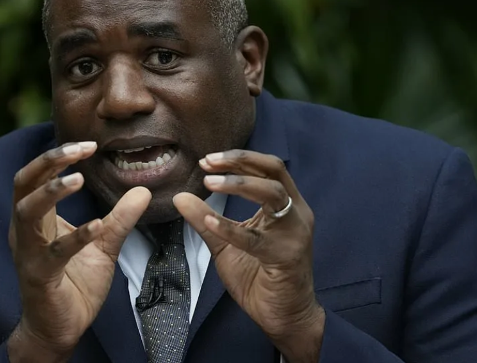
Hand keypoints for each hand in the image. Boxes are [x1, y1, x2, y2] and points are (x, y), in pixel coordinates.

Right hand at [6, 142, 150, 362]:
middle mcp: (25, 231)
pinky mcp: (40, 277)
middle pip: (23, 184)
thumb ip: (120, 218)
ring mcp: (29, 253)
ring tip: (78, 177)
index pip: (37, 176)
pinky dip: (76, 237)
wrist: (59, 329)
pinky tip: (96, 225)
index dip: (58, 156)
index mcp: (36, 219)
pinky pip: (54, 253)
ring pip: (28, 213)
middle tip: (79, 148)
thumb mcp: (104, 245)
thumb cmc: (74, 284)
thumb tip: (142, 190)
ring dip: (52, 192)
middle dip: (48, 162)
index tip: (89, 144)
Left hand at [173, 150, 323, 362]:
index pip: (266, 168)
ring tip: (209, 184)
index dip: (237, 160)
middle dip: (239, 161)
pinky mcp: (287, 256)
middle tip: (207, 163)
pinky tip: (209, 222)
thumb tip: (180, 197)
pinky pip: (256, 239)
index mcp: (285, 205)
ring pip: (272, 193)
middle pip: (273, 170)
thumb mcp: (226, 244)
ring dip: (238, 185)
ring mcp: (295, 232)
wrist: (285, 317)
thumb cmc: (260, 279)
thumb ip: (206, 220)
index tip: (206, 160)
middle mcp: (295, 212)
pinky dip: (231, 228)